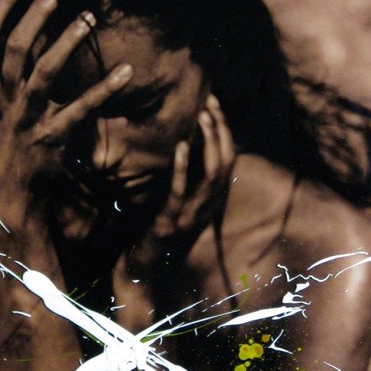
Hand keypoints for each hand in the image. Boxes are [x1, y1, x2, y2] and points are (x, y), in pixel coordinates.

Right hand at [0, 0, 132, 231]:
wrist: (5, 199)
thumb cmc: (5, 148)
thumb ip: (6, 75)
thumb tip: (30, 35)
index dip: (1, 6)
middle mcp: (1, 101)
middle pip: (15, 46)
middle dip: (36, 12)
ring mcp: (23, 121)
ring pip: (42, 71)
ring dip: (66, 41)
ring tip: (87, 16)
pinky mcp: (49, 141)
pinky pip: (80, 110)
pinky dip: (104, 89)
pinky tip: (126, 71)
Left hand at [124, 94, 235, 284]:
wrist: (141, 269)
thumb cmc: (156, 231)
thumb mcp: (177, 202)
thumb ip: (187, 179)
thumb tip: (187, 145)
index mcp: (210, 201)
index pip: (228, 160)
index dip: (225, 131)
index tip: (215, 104)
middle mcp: (207, 208)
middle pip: (225, 162)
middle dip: (221, 129)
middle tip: (210, 101)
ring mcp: (191, 216)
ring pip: (211, 175)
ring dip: (209, 142)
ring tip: (202, 117)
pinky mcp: (170, 222)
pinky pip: (181, 191)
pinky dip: (182, 167)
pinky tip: (180, 146)